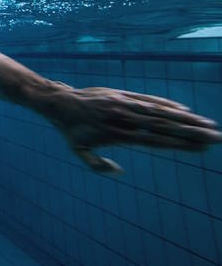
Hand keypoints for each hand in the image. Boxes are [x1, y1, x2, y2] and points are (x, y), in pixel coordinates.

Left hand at [44, 84, 221, 173]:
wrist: (59, 102)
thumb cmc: (70, 130)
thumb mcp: (79, 151)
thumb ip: (98, 165)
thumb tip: (120, 171)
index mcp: (117, 135)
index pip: (155, 141)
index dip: (179, 144)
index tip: (200, 148)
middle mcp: (124, 118)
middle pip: (164, 126)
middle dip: (192, 132)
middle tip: (216, 137)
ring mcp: (124, 104)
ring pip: (159, 111)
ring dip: (185, 118)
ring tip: (207, 124)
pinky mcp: (122, 94)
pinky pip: (147, 99)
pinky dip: (165, 104)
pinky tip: (183, 109)